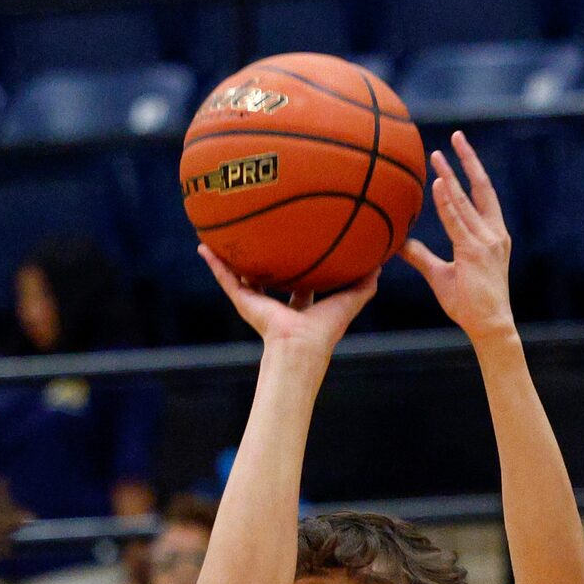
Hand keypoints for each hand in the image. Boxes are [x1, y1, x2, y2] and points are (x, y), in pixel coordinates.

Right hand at [199, 245, 378, 359]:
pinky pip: (226, 278)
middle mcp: (276, 304)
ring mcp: (257, 303)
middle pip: (266, 278)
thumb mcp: (350, 301)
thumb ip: (365, 285)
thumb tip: (380, 265)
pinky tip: (203, 246)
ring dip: (230, 258)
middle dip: (262, 261)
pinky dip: (214, 264)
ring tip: (220, 236)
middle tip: (259, 237)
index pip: (297, 285)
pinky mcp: (244, 302)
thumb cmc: (325, 331)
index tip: (296, 248)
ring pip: (241, 276)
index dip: (298, 267)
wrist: (300, 347)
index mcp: (299, 308)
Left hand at [401, 132, 514, 346]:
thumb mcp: (440, 274)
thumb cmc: (468, 303)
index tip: (458, 150)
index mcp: (491, 235)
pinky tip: (439, 185)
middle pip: (479, 188)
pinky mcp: (474, 252)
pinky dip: (447, 203)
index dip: (470, 171)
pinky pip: (457, 222)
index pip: (481, 195)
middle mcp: (493, 233)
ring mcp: (486, 241)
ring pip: (465, 202)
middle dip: (468, 160)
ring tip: (437, 156)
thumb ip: (421, 256)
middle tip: (455, 135)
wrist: (489, 325)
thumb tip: (399, 244)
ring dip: (450, 177)